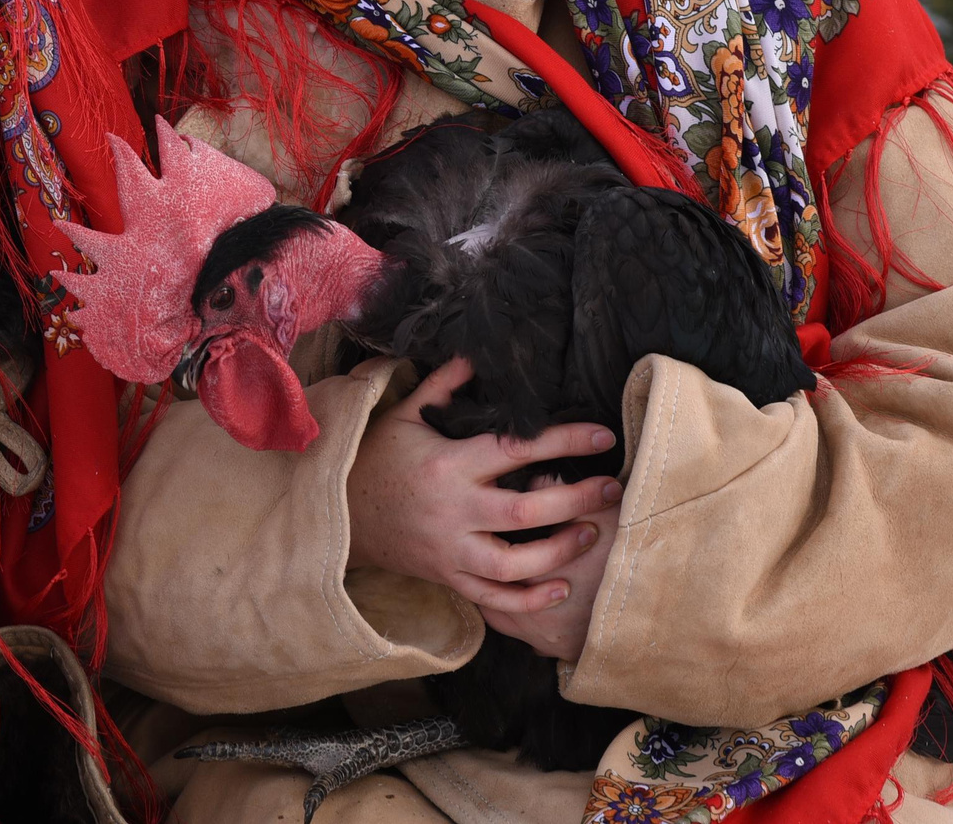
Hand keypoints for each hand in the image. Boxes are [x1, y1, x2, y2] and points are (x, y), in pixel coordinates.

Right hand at [345, 357, 623, 640]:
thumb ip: (443, 385)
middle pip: (524, 513)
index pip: (514, 450)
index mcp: (448, 464)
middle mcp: (452, 510)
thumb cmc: (378, 458)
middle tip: (612, 489)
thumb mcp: (404, 415)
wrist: (340, 514)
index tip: (601, 436)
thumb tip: (477, 354)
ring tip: (591, 533)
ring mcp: (450, 549)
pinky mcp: (447, 576)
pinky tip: (560, 586)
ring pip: (512, 564)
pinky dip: (528, 599)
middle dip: (575, 500)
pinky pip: (492, 598)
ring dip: (558, 552)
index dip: (562, 441)